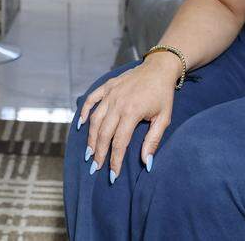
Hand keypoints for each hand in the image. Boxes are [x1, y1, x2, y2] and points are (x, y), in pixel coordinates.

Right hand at [77, 53, 177, 182]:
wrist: (159, 68)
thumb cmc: (163, 94)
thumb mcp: (163, 118)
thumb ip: (153, 141)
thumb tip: (146, 163)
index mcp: (132, 112)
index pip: (119, 142)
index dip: (115, 160)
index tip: (112, 175)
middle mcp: (117, 103)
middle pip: (103, 133)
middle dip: (98, 153)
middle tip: (95, 167)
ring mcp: (110, 93)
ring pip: (95, 119)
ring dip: (90, 137)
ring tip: (89, 152)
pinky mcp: (107, 86)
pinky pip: (91, 100)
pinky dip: (84, 111)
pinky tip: (80, 124)